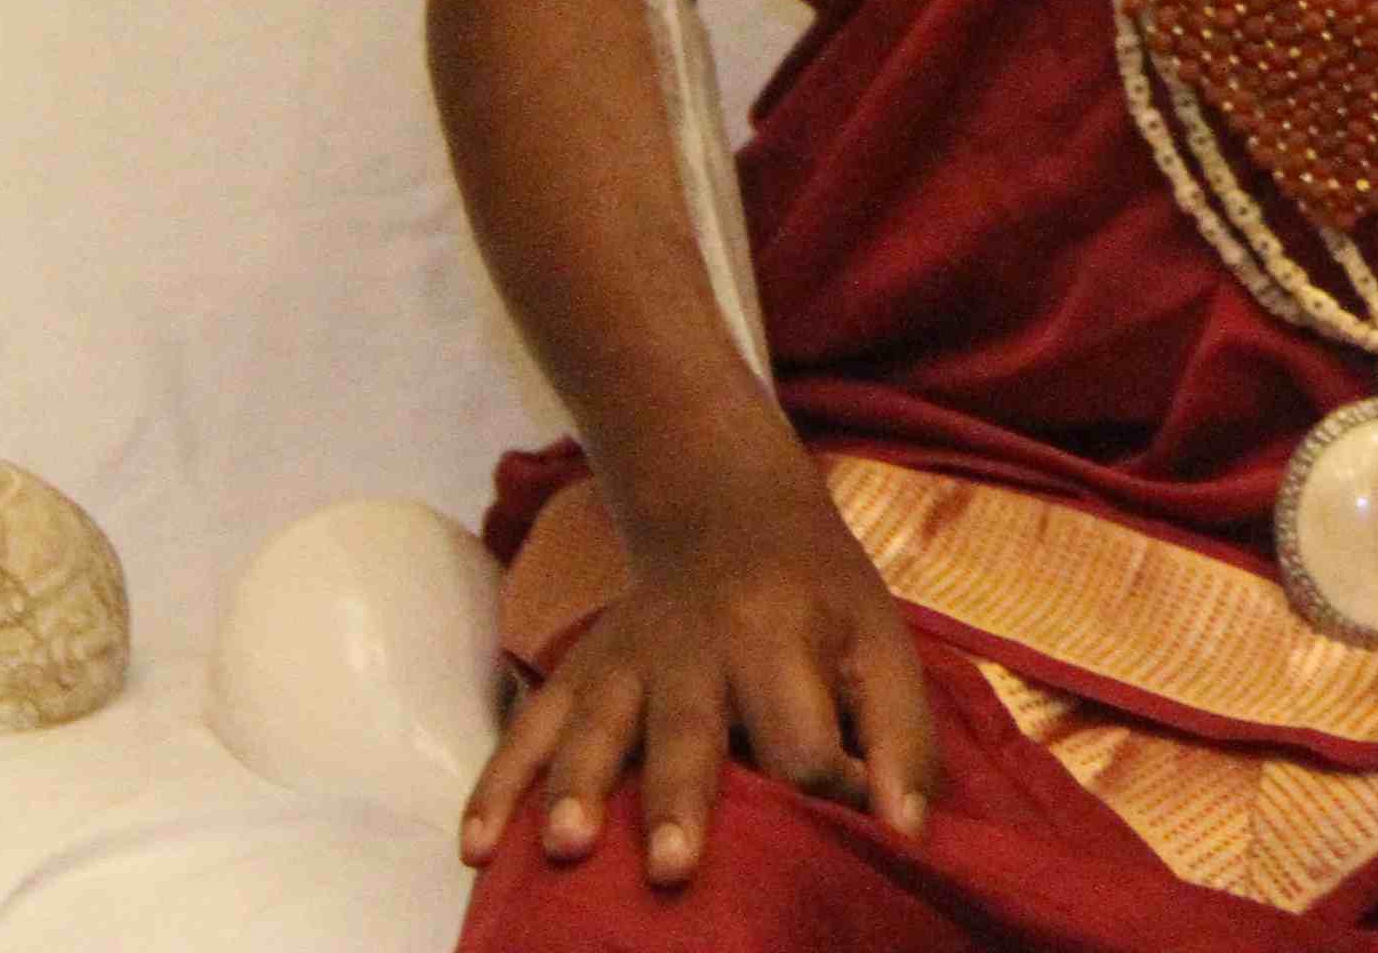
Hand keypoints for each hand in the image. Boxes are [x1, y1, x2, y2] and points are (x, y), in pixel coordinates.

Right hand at [457, 466, 934, 884]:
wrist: (727, 507)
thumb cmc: (819, 598)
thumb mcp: (881, 641)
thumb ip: (900, 735)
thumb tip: (903, 835)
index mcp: (781, 639)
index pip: (800, 736)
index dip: (823, 786)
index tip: (840, 829)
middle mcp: (695, 650)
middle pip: (688, 731)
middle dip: (678, 799)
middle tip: (671, 869)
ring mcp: (624, 661)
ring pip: (595, 727)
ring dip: (576, 786)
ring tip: (564, 848)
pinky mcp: (578, 673)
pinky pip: (530, 727)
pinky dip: (499, 785)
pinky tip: (474, 846)